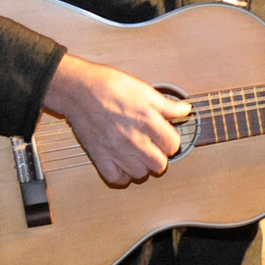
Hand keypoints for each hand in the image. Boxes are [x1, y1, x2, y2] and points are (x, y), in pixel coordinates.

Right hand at [44, 54, 190, 185]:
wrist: (79, 89)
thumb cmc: (109, 86)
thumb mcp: (145, 90)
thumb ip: (168, 105)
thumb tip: (185, 109)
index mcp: (148, 122)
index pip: (173, 145)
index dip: (171, 141)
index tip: (165, 137)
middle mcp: (134, 139)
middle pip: (160, 164)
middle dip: (159, 156)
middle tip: (153, 147)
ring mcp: (116, 150)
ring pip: (140, 174)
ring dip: (142, 166)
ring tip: (137, 155)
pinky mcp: (99, 156)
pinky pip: (116, 178)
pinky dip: (121, 175)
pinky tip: (123, 164)